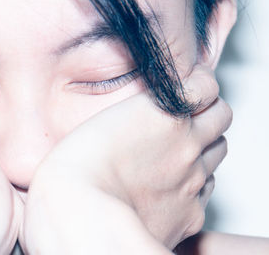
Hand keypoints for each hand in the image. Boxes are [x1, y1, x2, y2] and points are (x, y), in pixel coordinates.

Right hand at [22, 65, 231, 252]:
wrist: (81, 215)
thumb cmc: (78, 168)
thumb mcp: (107, 120)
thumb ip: (141, 112)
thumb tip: (156, 112)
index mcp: (166, 115)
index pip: (206, 86)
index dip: (199, 84)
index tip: (190, 87)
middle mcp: (187, 145)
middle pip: (220, 117)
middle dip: (206, 115)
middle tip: (184, 121)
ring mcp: (193, 182)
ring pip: (217, 153)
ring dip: (202, 149)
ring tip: (172, 156)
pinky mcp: (190, 215)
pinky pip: (204, 193)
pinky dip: (193, 185)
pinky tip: (167, 188)